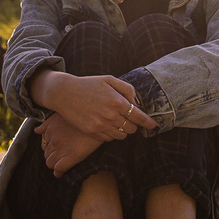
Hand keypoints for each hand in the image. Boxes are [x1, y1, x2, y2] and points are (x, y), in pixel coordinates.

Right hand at [31, 71, 156, 140]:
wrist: (64, 93)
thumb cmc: (88, 84)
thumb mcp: (109, 79)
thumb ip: (127, 89)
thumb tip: (136, 103)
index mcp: (117, 101)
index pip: (139, 117)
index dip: (149, 123)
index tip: (154, 126)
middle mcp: (110, 115)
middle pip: (132, 128)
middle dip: (133, 125)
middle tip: (128, 119)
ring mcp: (101, 125)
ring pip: (121, 136)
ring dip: (123, 130)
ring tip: (117, 122)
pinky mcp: (92, 132)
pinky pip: (109, 139)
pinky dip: (111, 134)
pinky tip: (106, 125)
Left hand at [36, 114, 103, 177]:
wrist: (99, 119)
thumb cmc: (82, 115)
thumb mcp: (62, 114)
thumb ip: (47, 123)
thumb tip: (36, 130)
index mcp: (50, 128)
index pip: (43, 144)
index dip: (49, 148)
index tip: (56, 149)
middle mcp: (53, 139)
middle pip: (46, 154)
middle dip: (52, 156)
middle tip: (60, 157)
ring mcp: (61, 148)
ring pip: (49, 163)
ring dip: (54, 164)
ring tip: (61, 164)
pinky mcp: (71, 156)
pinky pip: (59, 169)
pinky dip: (58, 172)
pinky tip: (61, 173)